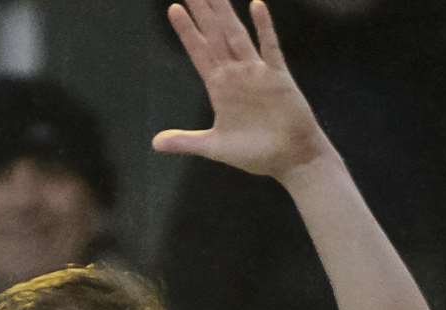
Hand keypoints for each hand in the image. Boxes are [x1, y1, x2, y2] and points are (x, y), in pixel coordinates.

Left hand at [153, 1, 332, 183]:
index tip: (174, 8)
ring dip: (225, 14)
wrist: (290, 158)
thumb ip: (185, 141)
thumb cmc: (255, 153)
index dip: (187, 31)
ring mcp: (257, 73)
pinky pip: (270, 48)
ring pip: (237, 36)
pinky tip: (255, 6)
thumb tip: (155, 143)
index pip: (199, 52)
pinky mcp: (278, 78)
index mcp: (219, 88)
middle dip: (203, 12)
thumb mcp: (213, 147)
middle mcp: (236, 74)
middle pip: (215, 35)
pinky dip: (263, 28)